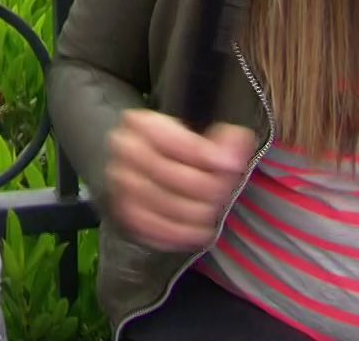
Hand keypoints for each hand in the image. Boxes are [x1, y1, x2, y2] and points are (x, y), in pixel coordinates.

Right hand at [105, 109, 254, 251]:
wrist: (140, 167)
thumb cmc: (174, 149)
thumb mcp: (196, 132)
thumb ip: (221, 139)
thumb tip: (238, 144)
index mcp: (142, 125)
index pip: (176, 143)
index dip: (205, 156)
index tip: (232, 165)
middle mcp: (126, 154)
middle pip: (174, 177)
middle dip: (209, 187)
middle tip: (225, 190)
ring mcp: (121, 186)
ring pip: (168, 206)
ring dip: (200, 212)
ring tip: (214, 208)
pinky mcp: (124, 215)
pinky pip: (156, 230)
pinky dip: (183, 234)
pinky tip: (200, 229)